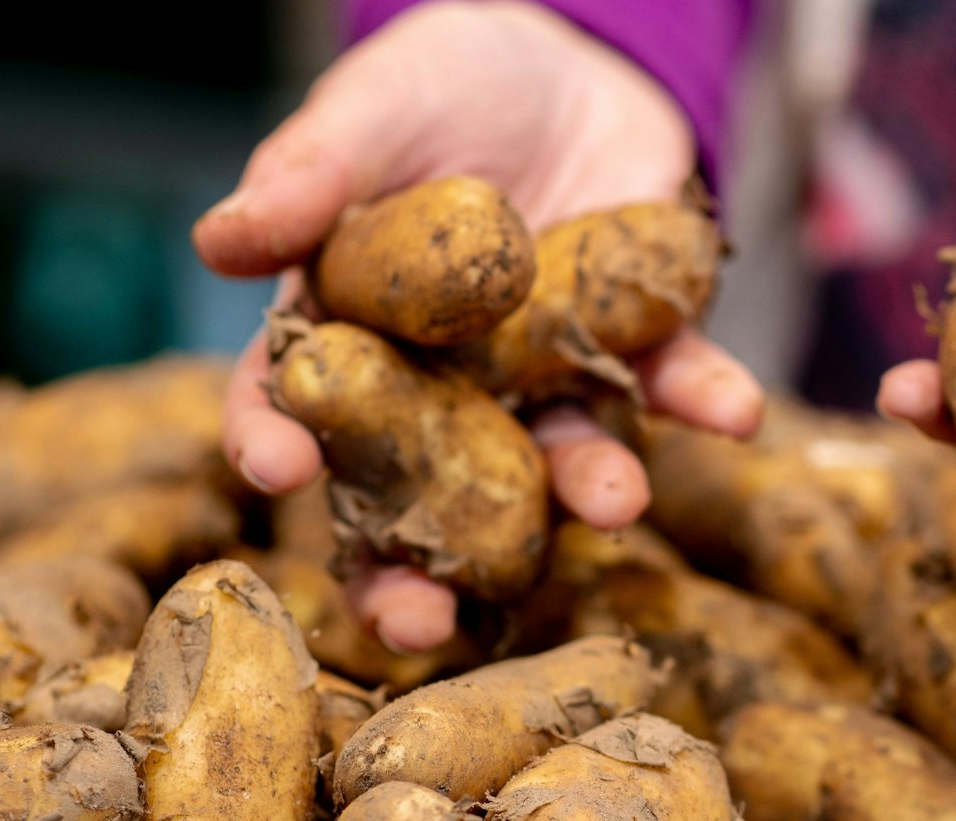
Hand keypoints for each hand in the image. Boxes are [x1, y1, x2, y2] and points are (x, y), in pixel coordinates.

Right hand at [193, 0, 763, 651]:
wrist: (574, 58)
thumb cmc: (443, 85)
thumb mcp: (375, 109)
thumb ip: (309, 174)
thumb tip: (219, 241)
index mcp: (356, 337)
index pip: (298, 404)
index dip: (278, 442)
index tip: (275, 472)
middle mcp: (449, 388)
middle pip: (423, 495)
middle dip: (421, 568)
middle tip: (420, 626)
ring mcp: (547, 379)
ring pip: (559, 460)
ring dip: (589, 490)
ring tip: (615, 504)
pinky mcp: (638, 348)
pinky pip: (673, 386)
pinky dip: (705, 398)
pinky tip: (736, 411)